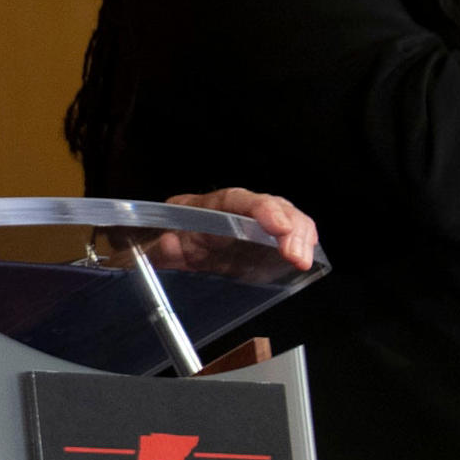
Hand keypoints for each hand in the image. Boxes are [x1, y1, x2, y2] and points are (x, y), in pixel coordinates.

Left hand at [154, 188, 320, 270]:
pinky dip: (302, 244)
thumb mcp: (154, 248)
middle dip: (291, 227)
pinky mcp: (264, 243)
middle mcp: (236, 209)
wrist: (167, 248)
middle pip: (274, 205)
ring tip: (303, 261)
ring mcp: (254, 224)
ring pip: (288, 218)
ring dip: (301, 238)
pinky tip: (305, 258)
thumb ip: (161, 247)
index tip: (277, 227)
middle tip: (296, 255)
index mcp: (208, 205)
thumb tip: (169, 243)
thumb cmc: (164, 241)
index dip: (262, 209)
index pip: (238, 199)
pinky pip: (290, 236)